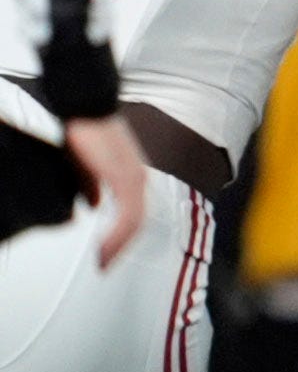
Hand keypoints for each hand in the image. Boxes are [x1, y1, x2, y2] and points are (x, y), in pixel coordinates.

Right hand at [63, 116, 146, 269]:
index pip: (132, 214)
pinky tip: (104, 249)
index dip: (121, 236)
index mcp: (130, 177)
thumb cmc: (84, 132)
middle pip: (136, 223)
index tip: (105, 254)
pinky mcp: (125, 178)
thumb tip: (91, 204)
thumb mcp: (86, 166)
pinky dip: (117, 236)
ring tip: (103, 262)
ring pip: (134, 223)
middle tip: (104, 265)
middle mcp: (138, 179)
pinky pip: (128, 215)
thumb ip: (90, 185)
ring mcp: (134, 179)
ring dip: (118, 246)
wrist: (85, 106)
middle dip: (120, 246)